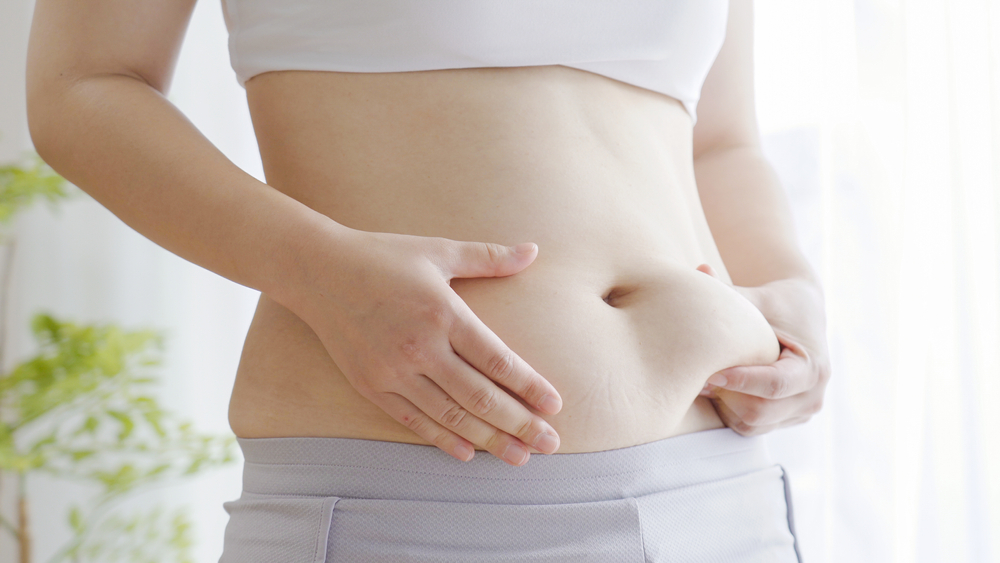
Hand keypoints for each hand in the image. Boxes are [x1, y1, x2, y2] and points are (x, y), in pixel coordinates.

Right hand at [285, 228, 562, 465]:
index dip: (529, 386)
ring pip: (451, 415)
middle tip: (550, 444)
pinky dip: (443, 439)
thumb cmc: (383, 256)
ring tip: (520, 457)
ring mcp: (393, 370)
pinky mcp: (371, 385)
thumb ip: (489, 257)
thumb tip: (534, 251)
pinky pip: (414, 421)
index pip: (496, 360)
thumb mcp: (438, 250)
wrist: (316, 272)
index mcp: (442, 312)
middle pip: (480, 396)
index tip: (554, 405)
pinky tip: (469, 453)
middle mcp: (420, 347)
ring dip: (489, 440)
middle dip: (520, 424)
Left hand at [695, 264, 830, 434]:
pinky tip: (718, 388)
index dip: (740, 381)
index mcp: (813, 369)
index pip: (774, 385)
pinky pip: (748, 428)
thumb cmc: (777, 304)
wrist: (800, 314)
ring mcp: (799, 413)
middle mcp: (812, 397)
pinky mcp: (784, 420)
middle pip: (758, 412)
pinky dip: (729, 411)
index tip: (710, 373)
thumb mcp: (759, 298)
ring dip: (724, 405)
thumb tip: (700, 272)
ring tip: (707, 378)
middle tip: (699, 375)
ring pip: (751, 424)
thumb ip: (730, 292)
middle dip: (726, 395)